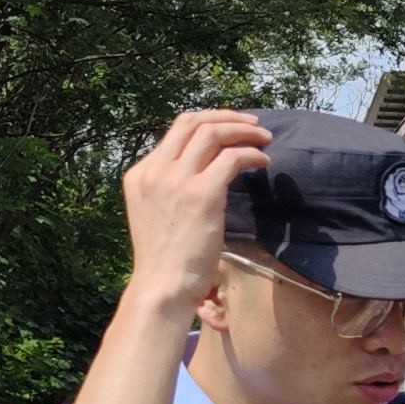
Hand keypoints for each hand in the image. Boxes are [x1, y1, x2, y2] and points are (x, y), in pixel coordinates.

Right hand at [117, 111, 270, 315]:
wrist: (162, 286)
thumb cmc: (166, 260)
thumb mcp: (157, 214)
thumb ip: (171, 189)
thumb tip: (203, 172)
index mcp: (140, 175)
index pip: (176, 131)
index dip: (208, 123)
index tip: (231, 130)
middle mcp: (155, 171)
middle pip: (193, 122)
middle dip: (227, 118)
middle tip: (253, 126)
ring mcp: (176, 180)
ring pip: (213, 133)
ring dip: (244, 132)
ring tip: (264, 140)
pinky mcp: (201, 194)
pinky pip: (232, 158)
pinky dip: (252, 155)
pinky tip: (264, 164)